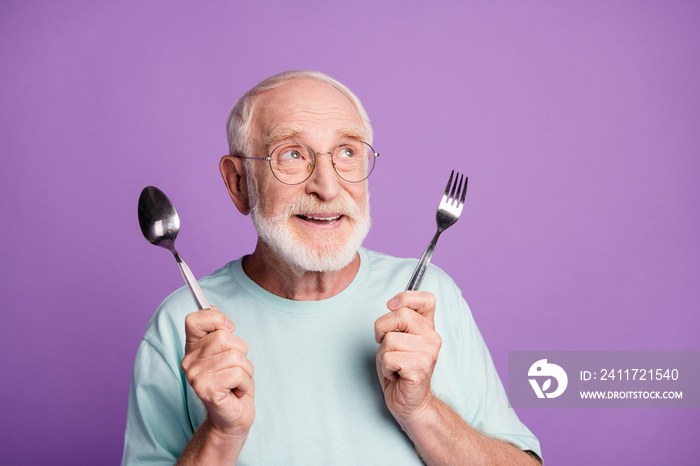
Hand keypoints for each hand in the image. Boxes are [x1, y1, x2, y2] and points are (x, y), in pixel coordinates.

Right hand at [181, 306, 254, 439]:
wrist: (233, 416)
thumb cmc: (233, 382)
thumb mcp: (229, 351)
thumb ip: (219, 330)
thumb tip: (213, 308)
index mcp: (192, 348)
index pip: (194, 319)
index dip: (216, 319)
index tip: (228, 329)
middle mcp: (188, 361)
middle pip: (224, 337)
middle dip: (241, 352)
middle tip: (236, 368)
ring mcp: (195, 376)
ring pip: (235, 356)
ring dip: (245, 370)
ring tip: (237, 381)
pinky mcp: (206, 390)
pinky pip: (238, 373)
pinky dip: (245, 383)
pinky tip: (236, 392)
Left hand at [374, 292, 441, 423]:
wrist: (409, 402)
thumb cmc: (399, 369)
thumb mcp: (397, 339)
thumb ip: (398, 322)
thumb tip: (392, 305)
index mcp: (428, 327)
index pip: (426, 299)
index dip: (405, 297)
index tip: (391, 306)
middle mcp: (432, 337)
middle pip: (399, 315)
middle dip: (381, 329)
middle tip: (383, 344)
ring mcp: (429, 352)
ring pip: (389, 340)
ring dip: (383, 355)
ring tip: (393, 365)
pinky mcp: (420, 367)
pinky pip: (389, 358)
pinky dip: (385, 368)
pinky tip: (395, 375)